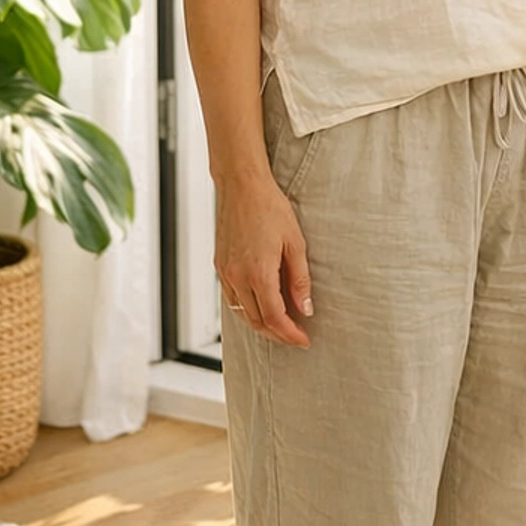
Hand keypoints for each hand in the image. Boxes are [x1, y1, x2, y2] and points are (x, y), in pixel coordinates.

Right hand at [215, 171, 314, 347]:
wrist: (242, 186)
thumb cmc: (270, 208)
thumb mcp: (295, 243)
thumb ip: (300, 279)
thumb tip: (306, 309)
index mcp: (258, 273)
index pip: (274, 318)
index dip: (290, 334)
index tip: (303, 340)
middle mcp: (238, 277)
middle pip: (257, 321)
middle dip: (277, 334)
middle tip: (295, 335)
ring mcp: (225, 273)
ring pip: (242, 313)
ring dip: (261, 324)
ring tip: (281, 324)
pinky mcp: (219, 266)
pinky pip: (232, 299)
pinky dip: (247, 309)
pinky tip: (261, 304)